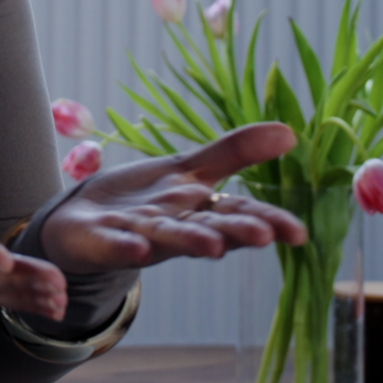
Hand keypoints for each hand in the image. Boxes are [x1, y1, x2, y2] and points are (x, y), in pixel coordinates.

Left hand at [40, 122, 308, 274]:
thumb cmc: (145, 199)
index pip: (238, 214)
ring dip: (190, 240)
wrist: (83, 220)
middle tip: (264, 236)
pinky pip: (114, 245)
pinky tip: (138, 249)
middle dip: (235, 232)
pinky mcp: (101, 239)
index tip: (299, 233)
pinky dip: (126, 247)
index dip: (268, 222)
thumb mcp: (189, 170)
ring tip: (214, 246)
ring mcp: (137, 234)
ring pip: (168, 237)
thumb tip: (290, 133)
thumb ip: (235, 153)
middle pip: (208, 228)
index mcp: (198, 210)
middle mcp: (174, 227)